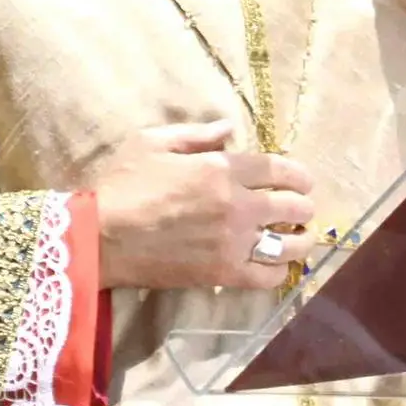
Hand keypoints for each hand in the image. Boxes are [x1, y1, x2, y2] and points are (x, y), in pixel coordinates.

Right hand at [88, 119, 314, 290]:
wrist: (101, 238)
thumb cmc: (123, 185)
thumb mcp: (153, 142)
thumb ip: (196, 134)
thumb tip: (229, 128)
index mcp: (222, 169)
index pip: (280, 169)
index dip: (299, 174)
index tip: (304, 181)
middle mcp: (237, 205)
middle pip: (292, 206)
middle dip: (302, 205)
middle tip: (301, 209)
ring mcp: (233, 243)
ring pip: (288, 244)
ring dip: (301, 239)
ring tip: (301, 238)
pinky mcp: (223, 275)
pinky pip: (267, 277)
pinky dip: (279, 272)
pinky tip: (277, 266)